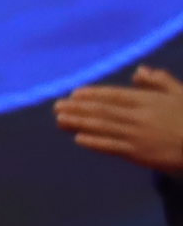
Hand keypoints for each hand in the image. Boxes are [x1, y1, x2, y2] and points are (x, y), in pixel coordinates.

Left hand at [51, 65, 182, 175]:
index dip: (92, 94)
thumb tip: (139, 71)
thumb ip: (160, 82)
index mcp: (148, 100)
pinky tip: (78, 138)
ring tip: (59, 120)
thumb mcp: (180, 94)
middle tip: (56, 106)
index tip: (74, 94)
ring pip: (102, 127)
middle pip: (102, 110)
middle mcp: (138, 116)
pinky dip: (94, 142)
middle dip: (78, 108)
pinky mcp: (138, 154)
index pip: (114, 95)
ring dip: (78, 122)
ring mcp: (137, 135)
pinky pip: (112, 147)